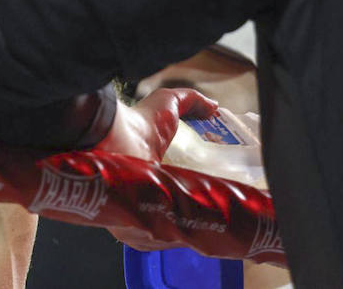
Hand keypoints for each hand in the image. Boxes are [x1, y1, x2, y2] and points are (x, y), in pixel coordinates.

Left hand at [98, 88, 217, 250]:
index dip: (199, 191)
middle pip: (178, 212)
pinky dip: (183, 237)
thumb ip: (192, 102)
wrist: (116, 140)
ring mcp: (138, 215)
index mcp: (150, 173)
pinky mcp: (133, 230)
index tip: (222, 190)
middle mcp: (142, 196)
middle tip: (226, 206)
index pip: (179, 191)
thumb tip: (215, 108)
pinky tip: (203, 228)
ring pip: (172, 229)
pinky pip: (162, 240)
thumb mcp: (168, 103)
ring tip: (221, 219)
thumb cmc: (139, 122)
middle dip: (201, 211)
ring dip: (195, 225)